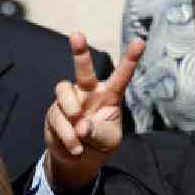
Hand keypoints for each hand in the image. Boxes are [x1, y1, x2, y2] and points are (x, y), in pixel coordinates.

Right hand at [45, 33, 144, 191]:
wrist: (77, 158)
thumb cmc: (99, 143)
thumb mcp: (108, 141)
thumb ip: (98, 132)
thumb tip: (81, 126)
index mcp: (110, 95)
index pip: (121, 76)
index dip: (130, 59)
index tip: (140, 42)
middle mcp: (88, 92)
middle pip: (83, 69)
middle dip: (79, 52)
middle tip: (77, 35)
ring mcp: (70, 100)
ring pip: (64, 91)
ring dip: (71, 111)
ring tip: (79, 134)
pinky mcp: (55, 111)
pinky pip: (57, 117)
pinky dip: (67, 135)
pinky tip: (75, 148)